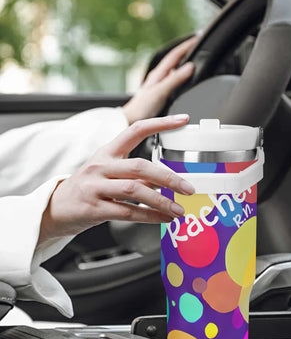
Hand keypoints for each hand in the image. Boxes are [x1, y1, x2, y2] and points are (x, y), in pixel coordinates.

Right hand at [38, 115, 194, 244]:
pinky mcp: (94, 208)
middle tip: (188, 188)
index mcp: (108, 151)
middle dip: (169, 178)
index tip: (183, 119)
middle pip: (141, 166)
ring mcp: (96, 186)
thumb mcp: (107, 171)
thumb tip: (164, 181)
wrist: (55, 208)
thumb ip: (135, 173)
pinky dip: (150, 216)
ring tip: (179, 209)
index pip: (136, 129)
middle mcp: (102, 165)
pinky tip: (163, 219)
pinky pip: (128, 211)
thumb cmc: (88, 187)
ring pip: (136, 190)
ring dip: (162, 201)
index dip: (161, 123)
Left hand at [122, 37, 197, 123]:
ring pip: (174, 69)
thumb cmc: (141, 108)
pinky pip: (173, 80)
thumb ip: (175, 79)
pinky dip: (180, 75)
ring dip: (183, 62)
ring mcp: (158, 85)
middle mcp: (158, 77)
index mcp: (158, 74)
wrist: (130, 121)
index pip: (175, 54)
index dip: (187, 46)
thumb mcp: (160, 92)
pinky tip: (183, 79)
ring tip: (193, 57)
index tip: (197, 38)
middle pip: (174, 60)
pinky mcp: (160, 94)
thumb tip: (190, 66)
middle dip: (186, 51)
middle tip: (197, 44)